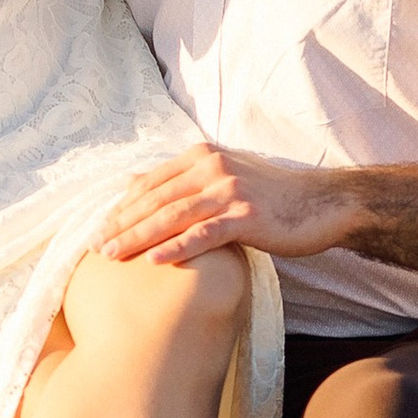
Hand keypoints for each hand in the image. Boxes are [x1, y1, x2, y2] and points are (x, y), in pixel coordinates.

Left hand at [97, 140, 361, 266]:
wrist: (323, 203)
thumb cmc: (274, 196)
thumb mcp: (226, 177)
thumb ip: (185, 179)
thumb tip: (135, 182)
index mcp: (204, 156)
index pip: (152, 182)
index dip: (123, 206)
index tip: (100, 227)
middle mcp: (212, 167)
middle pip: (156, 199)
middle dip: (122, 223)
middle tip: (95, 246)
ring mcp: (229, 190)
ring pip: (172, 215)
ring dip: (138, 236)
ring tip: (112, 256)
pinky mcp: (246, 215)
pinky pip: (202, 234)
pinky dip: (175, 247)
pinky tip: (153, 261)